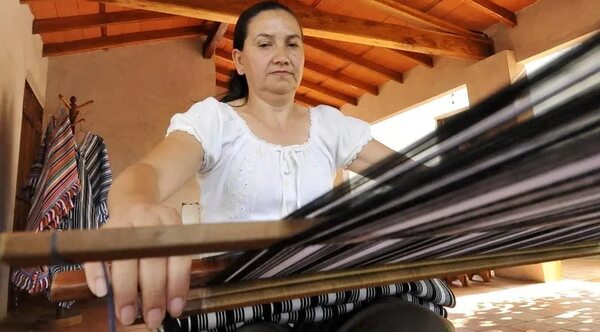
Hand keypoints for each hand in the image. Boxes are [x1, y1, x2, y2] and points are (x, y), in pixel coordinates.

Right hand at [84, 204, 191, 327]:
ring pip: (125, 258)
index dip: (177, 285)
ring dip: (126, 291)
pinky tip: (102, 292)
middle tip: (152, 318)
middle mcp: (148, 219)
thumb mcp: (170, 241)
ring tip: (127, 315)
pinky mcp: (100, 230)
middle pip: (152, 258)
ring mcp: (123, 222)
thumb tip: (169, 306)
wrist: (133, 203)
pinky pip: (97, 254)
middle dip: (153, 293)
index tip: (174, 309)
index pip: (178, 255)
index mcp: (172, 222)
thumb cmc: (155, 233)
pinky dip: (98, 274)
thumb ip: (171, 266)